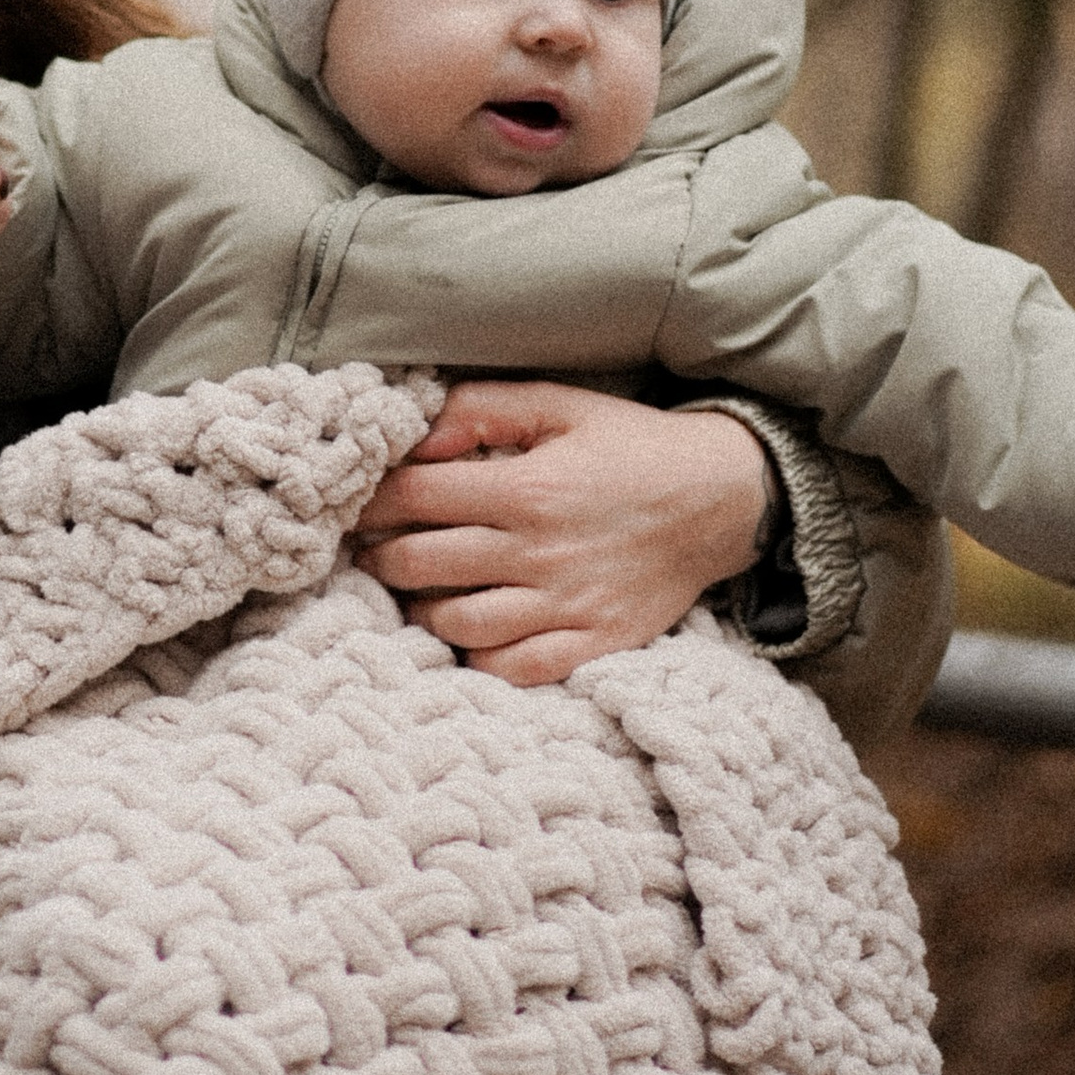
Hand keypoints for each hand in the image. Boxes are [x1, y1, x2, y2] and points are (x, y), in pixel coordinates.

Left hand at [353, 379, 770, 685]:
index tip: (352, 505)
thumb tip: (420, 437)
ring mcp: (567, 605)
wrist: (721, 500)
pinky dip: (479, 657)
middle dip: (380, 557)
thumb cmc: (631, 447)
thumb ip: (483, 409)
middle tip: (368, 550)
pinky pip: (514, 668)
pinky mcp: (594, 644)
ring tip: (415, 591)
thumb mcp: (560, 405)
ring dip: (422, 609)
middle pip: (422, 564)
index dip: (370, 501)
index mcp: (527, 488)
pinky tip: (468, 633)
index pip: (415, 498)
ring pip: (458, 624)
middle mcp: (540, 552)